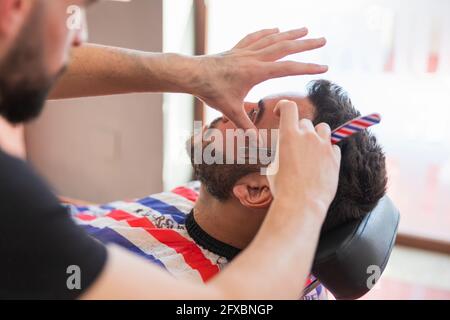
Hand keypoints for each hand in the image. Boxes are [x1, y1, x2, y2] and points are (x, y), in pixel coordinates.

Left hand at [192, 28, 327, 128]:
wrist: (192, 74)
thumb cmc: (211, 92)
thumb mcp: (230, 111)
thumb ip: (246, 127)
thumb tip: (257, 145)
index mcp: (256, 72)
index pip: (287, 68)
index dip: (307, 68)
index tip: (324, 67)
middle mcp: (254, 58)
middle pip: (285, 47)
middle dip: (305, 44)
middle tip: (323, 40)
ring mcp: (245, 51)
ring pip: (272, 38)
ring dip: (290, 34)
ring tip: (305, 29)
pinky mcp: (236, 49)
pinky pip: (255, 37)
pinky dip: (267, 32)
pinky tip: (275, 28)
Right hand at [267, 100, 340, 216]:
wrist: (302, 204)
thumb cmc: (283, 188)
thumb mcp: (273, 166)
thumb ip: (281, 152)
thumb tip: (285, 150)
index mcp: (288, 135)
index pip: (289, 107)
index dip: (283, 106)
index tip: (280, 111)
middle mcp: (307, 136)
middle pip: (305, 122)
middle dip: (299, 131)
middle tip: (296, 146)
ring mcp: (323, 146)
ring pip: (323, 129)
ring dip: (317, 135)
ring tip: (311, 150)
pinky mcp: (335, 157)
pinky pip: (333, 146)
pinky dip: (327, 151)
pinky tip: (321, 163)